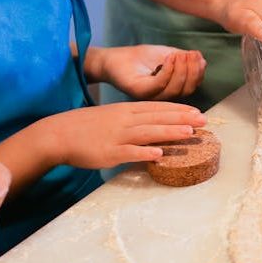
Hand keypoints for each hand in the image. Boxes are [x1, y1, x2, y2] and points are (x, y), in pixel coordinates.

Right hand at [45, 102, 206, 168]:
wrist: (58, 134)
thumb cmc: (86, 127)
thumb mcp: (112, 117)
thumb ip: (133, 120)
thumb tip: (154, 128)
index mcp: (126, 110)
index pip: (157, 107)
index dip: (179, 109)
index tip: (197, 112)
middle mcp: (124, 120)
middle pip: (157, 117)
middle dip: (182, 118)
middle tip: (204, 121)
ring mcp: (117, 136)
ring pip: (148, 132)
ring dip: (170, 132)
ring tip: (189, 133)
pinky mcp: (108, 152)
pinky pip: (129, 152)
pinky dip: (145, 153)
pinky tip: (160, 155)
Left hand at [87, 45, 205, 99]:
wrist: (114, 58)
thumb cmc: (140, 58)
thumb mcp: (167, 54)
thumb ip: (183, 59)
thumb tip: (202, 61)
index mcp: (171, 89)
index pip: (192, 86)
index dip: (198, 72)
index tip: (199, 56)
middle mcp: (163, 97)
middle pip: (186, 90)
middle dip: (192, 71)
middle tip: (191, 55)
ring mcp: (151, 96)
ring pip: (174, 89)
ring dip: (181, 70)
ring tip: (180, 54)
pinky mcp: (139, 92)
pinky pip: (158, 84)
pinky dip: (167, 70)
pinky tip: (169, 57)